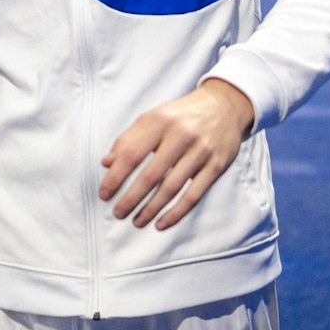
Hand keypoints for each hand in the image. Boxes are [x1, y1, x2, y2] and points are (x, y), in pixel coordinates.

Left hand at [98, 79, 254, 230]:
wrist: (224, 106)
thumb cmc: (180, 116)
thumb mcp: (153, 118)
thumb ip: (128, 139)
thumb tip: (106, 163)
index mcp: (159, 121)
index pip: (131, 153)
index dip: (115, 177)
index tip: (104, 195)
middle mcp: (180, 135)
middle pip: (151, 175)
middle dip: (131, 199)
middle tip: (118, 213)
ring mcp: (200, 151)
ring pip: (171, 188)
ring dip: (151, 209)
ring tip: (136, 222)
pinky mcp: (216, 166)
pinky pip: (194, 195)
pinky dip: (176, 213)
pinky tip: (161, 224)